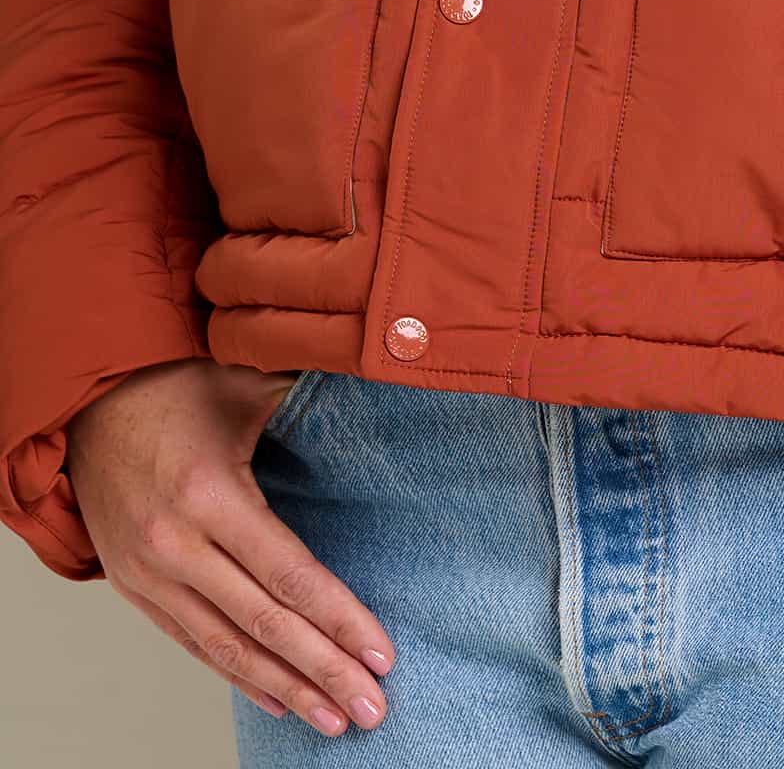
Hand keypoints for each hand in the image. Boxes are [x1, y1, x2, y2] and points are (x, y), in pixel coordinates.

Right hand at [64, 357, 393, 737]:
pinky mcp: (133, 586)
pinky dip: (236, 675)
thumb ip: (311, 396)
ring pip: (227, 647)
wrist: (90, 398)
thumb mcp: (249, 380)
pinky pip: (192, 642)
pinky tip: (277, 698)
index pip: (289, 575)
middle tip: (372, 709)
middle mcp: (176, 545)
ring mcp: (149, 573)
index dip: (339, 620)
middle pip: (264, 624)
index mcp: (210, 495)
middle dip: (324, 671)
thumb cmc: (181, 382)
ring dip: (285, 688)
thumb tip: (382, 375)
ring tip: (333, 720)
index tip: (382, 654)